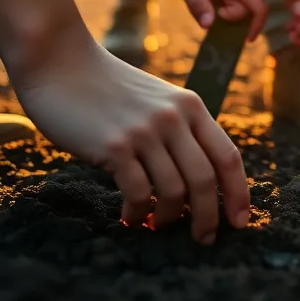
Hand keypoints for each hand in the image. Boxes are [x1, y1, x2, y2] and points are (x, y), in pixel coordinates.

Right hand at [11, 40, 250, 244]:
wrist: (59, 61)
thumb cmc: (106, 87)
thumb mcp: (156, 100)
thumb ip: (179, 128)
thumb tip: (197, 179)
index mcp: (191, 106)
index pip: (228, 157)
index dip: (239, 194)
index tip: (240, 222)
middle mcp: (174, 118)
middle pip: (206, 180)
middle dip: (208, 217)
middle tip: (202, 239)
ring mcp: (146, 131)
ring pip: (174, 192)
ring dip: (167, 218)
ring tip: (155, 226)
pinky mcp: (115, 145)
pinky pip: (139, 193)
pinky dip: (138, 213)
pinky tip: (129, 218)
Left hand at [131, 0, 265, 36]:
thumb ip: (198, 5)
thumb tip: (208, 26)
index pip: (259, 8)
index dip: (255, 27)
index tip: (243, 41)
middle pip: (250, 8)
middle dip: (232, 17)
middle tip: (207, 11)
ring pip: (242, 4)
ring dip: (225, 10)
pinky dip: (223, 4)